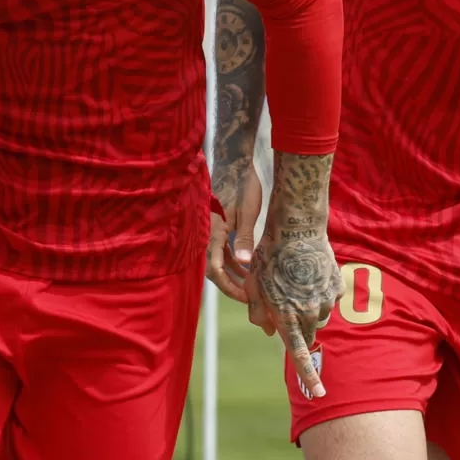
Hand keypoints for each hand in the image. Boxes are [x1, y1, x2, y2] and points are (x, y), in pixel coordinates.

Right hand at [207, 162, 262, 302]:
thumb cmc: (242, 184)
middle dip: (231, 285)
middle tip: (250, 298)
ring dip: (233, 273)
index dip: (230, 287)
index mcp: (213, 231)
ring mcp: (210, 229)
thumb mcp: (248, 211)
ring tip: (251, 285)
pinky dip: (232, 260)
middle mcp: (207, 232)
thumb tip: (244, 262)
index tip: (247, 297)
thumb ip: (245, 237)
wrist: (234, 161)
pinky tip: (246, 265)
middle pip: (214, 269)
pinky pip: (220, 248)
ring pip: (217, 259)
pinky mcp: (216, 225)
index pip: (216, 269)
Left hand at [246, 227, 335, 399]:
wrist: (297, 227)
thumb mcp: (254, 284)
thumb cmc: (269, 255)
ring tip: (295, 281)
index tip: (318, 394)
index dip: (308, 376)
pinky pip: (327, 299)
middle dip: (298, 328)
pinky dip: (318, 293)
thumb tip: (268, 331)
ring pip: (317, 316)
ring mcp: (326, 299)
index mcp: (287, 315)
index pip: (299, 353)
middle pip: (306, 333)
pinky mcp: (337, 287)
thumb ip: (259, 312)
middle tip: (287, 303)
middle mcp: (309, 311)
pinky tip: (308, 273)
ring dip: (307, 309)